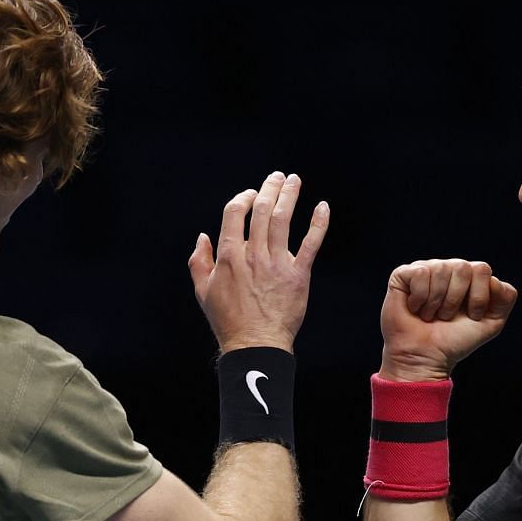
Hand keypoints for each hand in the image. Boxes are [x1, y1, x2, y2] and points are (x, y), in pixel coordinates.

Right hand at [188, 171, 329, 352]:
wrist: (255, 344)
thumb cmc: (228, 320)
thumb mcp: (202, 291)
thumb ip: (199, 261)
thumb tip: (202, 236)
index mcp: (229, 255)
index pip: (235, 212)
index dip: (243, 198)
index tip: (250, 194)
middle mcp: (253, 254)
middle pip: (262, 210)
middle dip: (269, 188)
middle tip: (277, 177)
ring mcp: (277, 263)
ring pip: (284, 219)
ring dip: (290, 195)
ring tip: (294, 180)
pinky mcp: (298, 274)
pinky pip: (310, 243)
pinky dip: (318, 223)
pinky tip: (322, 207)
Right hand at [379, 258, 517, 381]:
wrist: (425, 358)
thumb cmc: (454, 341)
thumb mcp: (491, 324)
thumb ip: (505, 298)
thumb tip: (494, 279)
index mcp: (469, 278)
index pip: (482, 269)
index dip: (478, 296)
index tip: (471, 316)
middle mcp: (448, 270)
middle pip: (462, 267)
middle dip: (456, 299)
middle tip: (446, 317)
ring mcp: (426, 270)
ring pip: (440, 269)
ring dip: (436, 301)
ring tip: (430, 315)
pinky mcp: (403, 275)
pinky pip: (420, 273)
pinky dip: (420, 297)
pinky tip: (415, 308)